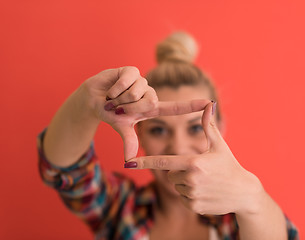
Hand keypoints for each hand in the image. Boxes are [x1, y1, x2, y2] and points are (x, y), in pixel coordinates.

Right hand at [83, 66, 209, 159]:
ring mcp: (141, 81)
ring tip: (114, 98)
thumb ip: (129, 141)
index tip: (209, 103)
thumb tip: (129, 160)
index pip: (175, 108)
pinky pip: (128, 80)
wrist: (93, 100)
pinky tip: (111, 89)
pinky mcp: (131, 71)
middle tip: (118, 108)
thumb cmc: (110, 113)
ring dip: (120, 99)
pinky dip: (115, 88)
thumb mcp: (122, 128)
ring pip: (137, 92)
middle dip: (129, 108)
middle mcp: (149, 93)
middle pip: (150, 102)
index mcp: (151, 108)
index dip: (192, 106)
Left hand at [127, 102, 264, 214]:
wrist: (243, 192)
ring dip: (185, 183)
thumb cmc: (230, 165)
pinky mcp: (194, 207)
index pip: (163, 162)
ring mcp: (192, 195)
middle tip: (198, 171)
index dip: (144, 161)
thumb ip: (208, 126)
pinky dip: (190, 195)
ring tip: (204, 182)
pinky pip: (183, 198)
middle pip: (170, 174)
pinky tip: (205, 192)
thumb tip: (207, 104)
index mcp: (194, 163)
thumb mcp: (219, 145)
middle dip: (179, 171)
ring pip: (176, 186)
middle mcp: (190, 180)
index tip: (129, 162)